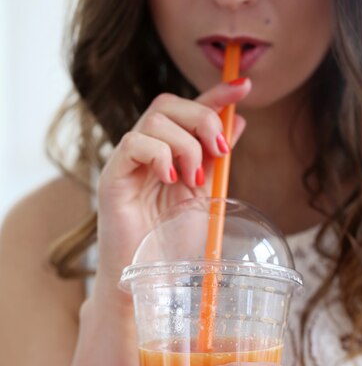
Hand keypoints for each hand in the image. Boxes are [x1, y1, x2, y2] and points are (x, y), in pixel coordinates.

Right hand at [95, 79, 250, 292]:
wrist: (151, 280)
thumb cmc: (174, 244)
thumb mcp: (206, 197)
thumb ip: (216, 159)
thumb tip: (238, 122)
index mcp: (170, 154)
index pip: (189, 110)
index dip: (216, 94)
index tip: (244, 85)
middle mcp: (147, 153)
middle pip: (168, 104)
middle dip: (203, 118)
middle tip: (219, 151)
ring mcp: (128, 164)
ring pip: (154, 120)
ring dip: (185, 144)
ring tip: (193, 179)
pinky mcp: (112, 178)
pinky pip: (133, 143)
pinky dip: (159, 154)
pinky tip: (170, 178)